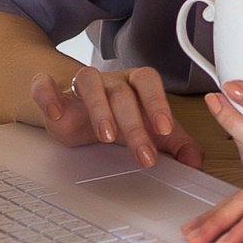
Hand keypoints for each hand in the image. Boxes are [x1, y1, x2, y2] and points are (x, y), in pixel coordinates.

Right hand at [31, 64, 203, 168]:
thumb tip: (197, 162)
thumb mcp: (147, 129)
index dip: (158, 102)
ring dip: (98, 108)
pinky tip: (55, 114)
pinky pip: (45, 85)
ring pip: (88, 83)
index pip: (148, 82)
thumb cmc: (116, 114)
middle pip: (122, 92)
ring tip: (107, 136)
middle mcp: (108, 80)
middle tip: (143, 154)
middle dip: (134, 124)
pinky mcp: (52, 92)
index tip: (166, 130)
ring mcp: (79, 85)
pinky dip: (47, 96)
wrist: (76, 103)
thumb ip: (176, 143)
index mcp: (133, 84)